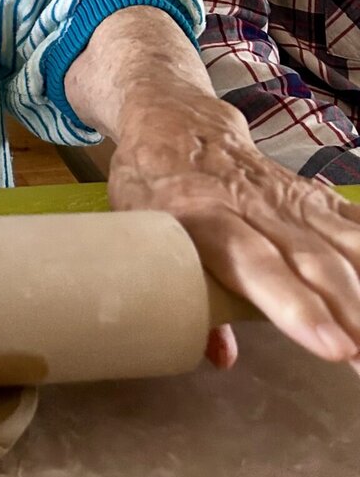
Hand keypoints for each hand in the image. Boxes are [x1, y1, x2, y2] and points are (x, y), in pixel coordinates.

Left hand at [108, 86, 359, 373]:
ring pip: (343, 244)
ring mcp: (290, 199)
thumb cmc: (152, 185)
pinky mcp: (313, 195)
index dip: (297, 308)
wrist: (176, 119)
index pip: (257, 266)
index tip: (334, 348)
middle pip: (313, 263)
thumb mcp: (139, 229)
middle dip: (351, 315)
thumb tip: (220, 356)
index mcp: (203, 217)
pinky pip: (354, 224)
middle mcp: (255, 206)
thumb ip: (174, 291)